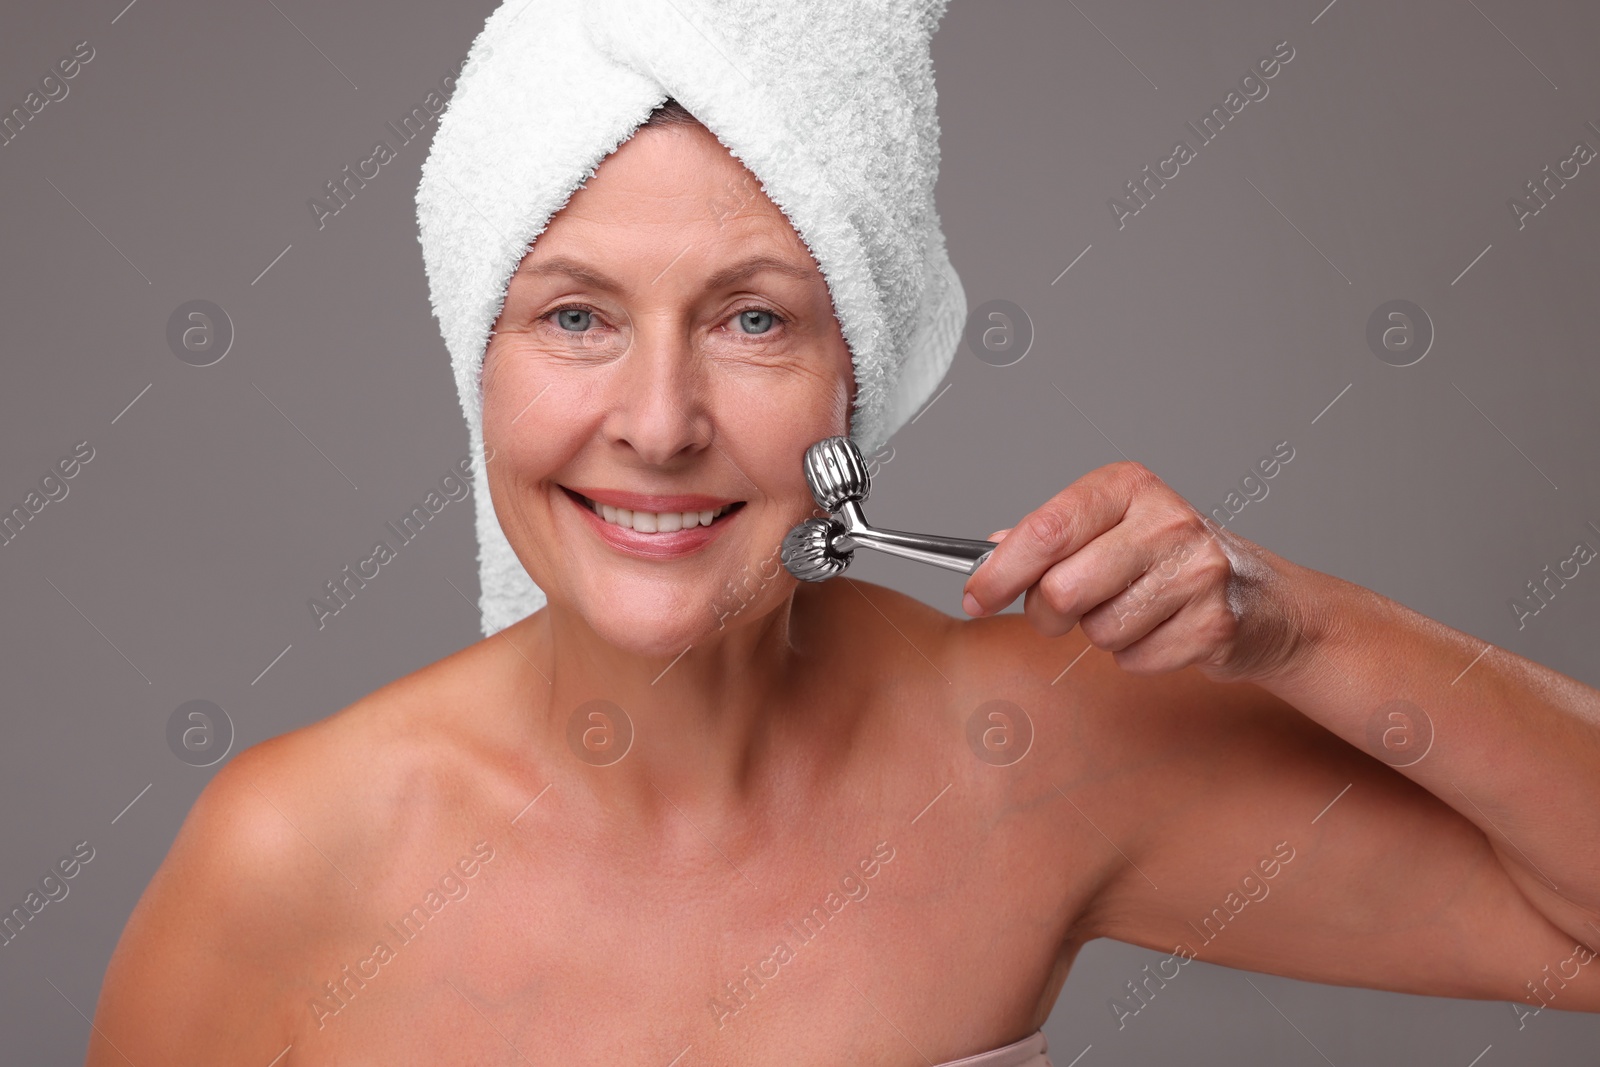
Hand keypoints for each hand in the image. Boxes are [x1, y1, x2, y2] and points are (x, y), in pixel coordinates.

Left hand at [961, 461, 1315, 681]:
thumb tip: (988, 551)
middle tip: (1059, 611)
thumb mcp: (1112, 528)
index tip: (976, 596)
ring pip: (1098, 631)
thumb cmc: (1173, 560)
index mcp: (1127, 487)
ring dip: (1102, 635)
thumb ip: (1050, 537)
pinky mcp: (1215, 623)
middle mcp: (1165, 520)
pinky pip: (1136, 659)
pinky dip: (1138, 656)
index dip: (999, 571)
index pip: (1045, 529)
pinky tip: (1162, 631)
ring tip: (1133, 611)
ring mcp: (1196, 571)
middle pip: (1062, 589)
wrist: (1264, 599)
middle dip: (1047, 614)